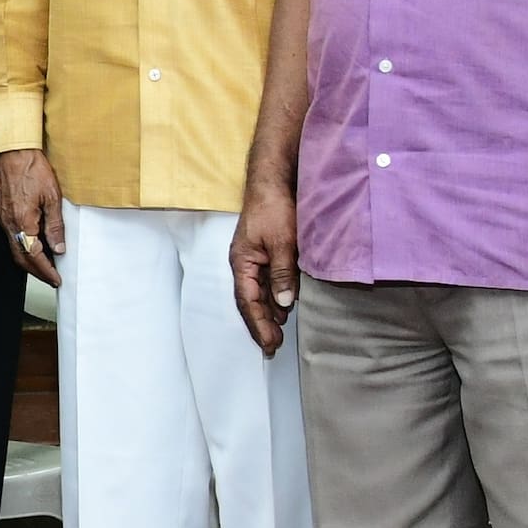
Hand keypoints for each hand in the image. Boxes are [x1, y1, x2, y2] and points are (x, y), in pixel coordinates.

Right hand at [0, 147, 66, 290]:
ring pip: (13, 246)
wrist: (13, 149)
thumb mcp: (52, 198)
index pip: (34, 256)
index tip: (56, 278)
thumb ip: (55, 226)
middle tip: (50, 277)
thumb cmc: (33, 168)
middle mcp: (8, 222)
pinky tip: (29, 241)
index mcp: (23, 222)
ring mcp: (1, 216)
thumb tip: (58, 248)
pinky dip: (19, 243)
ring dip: (27, 258)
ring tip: (43, 263)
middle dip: (36, 270)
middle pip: (20, 256)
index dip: (46, 270)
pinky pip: (7, 233)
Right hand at [232, 178, 302, 354]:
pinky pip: (270, 281)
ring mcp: (256, 259)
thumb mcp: (282, 242)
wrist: (274, 181)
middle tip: (275, 347)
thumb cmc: (274, 208)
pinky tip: (285, 306)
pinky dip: (276, 296)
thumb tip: (284, 304)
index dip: (258, 324)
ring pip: (261, 293)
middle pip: (251, 301)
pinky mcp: (268, 253)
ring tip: (280, 333)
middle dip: (261, 324)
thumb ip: (283, 273)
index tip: (270, 343)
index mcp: (242, 263)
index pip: (248, 301)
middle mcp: (246, 264)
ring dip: (269, 313)